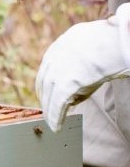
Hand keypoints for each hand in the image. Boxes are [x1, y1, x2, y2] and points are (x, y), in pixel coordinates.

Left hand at [36, 4, 129, 130]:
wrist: (122, 39)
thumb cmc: (115, 43)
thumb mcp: (93, 48)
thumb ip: (83, 63)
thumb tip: (78, 86)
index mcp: (62, 44)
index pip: (48, 67)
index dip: (48, 83)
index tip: (47, 93)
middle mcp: (56, 56)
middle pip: (45, 81)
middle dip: (46, 97)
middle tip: (49, 110)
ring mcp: (60, 69)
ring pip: (49, 95)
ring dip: (50, 110)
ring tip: (53, 123)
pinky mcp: (67, 83)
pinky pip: (57, 104)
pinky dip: (55, 117)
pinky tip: (56, 127)